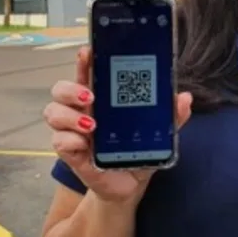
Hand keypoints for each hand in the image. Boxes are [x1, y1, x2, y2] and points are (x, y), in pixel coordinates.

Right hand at [43, 47, 192, 203]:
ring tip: (92, 124)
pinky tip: (84, 144)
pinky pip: (58, 142)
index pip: (86, 73)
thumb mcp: (157, 133)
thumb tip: (184, 99)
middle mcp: (81, 110)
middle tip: (91, 96)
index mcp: (101, 98)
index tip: (87, 52)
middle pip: (60, 89)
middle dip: (71, 88)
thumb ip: (171, 116)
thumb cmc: (137, 151)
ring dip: (69, 115)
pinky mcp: (71, 153)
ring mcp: (73, 131)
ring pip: (53, 112)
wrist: (129, 184)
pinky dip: (69, 140)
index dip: (83, 61)